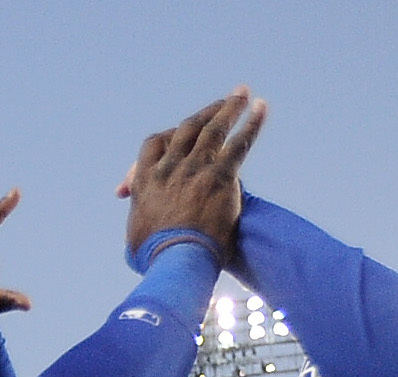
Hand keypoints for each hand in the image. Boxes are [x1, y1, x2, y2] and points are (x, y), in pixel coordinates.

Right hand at [117, 88, 267, 260]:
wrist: (176, 261)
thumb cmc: (154, 258)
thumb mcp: (136, 239)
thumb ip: (140, 224)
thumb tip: (140, 234)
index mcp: (145, 180)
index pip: (155, 144)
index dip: (169, 136)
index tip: (180, 134)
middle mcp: (168, 167)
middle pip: (186, 129)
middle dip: (205, 113)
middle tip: (221, 103)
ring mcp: (194, 169)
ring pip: (212, 129)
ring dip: (228, 108)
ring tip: (240, 94)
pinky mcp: (219, 176)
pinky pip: (239, 142)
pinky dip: (252, 123)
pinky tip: (261, 107)